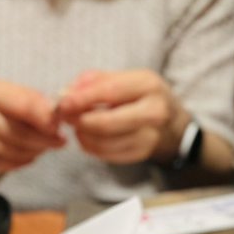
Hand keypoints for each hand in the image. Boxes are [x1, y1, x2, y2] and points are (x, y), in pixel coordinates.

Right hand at [0, 80, 64, 172]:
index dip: (46, 119)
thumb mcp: (3, 89)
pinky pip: (10, 164)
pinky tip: (27, 153)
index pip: (25, 107)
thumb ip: (30, 99)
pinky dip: (24, 160)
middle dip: (47, 140)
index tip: (60, 126)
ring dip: (37, 151)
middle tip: (60, 140)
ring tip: (44, 145)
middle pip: (24, 135)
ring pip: (19, 152)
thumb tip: (57, 115)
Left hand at [57, 69, 189, 164]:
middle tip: (65, 116)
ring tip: (77, 125)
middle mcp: (154, 112)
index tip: (62, 102)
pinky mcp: (140, 154)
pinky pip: (106, 155)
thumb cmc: (140, 96)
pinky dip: (90, 146)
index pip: (110, 91)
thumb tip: (67, 93)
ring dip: (82, 135)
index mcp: (148, 85)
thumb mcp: (124, 78)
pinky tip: (88, 136)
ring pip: (104, 142)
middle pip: (107, 123)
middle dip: (80, 121)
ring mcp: (149, 137)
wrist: (171, 123)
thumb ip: (94, 81)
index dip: (83, 98)